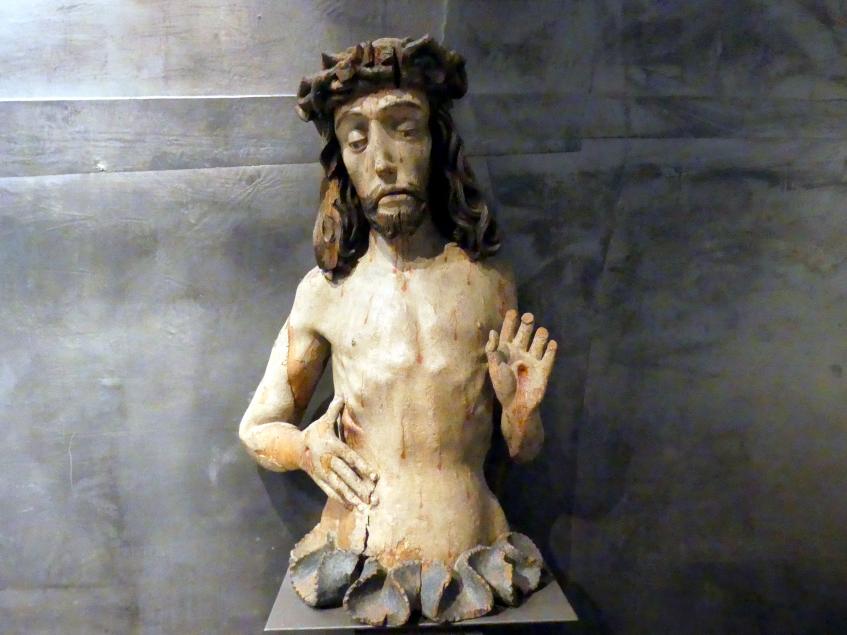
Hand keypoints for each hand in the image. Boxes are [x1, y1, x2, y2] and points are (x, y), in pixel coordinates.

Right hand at [299, 396, 377, 510]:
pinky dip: (342, 499)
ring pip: (339, 487)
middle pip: (345, 476)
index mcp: (332, 446)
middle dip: (359, 487)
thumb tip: (343, 395)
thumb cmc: (314, 433)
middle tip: (373, 498)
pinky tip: (353, 507)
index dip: (362, 467)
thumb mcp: (323, 421)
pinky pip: (330, 491)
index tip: (374, 477)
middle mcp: (328, 461)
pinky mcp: (319, 480)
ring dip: (352, 497)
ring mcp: (323, 473)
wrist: (293, 448)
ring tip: (364, 506)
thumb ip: (334, 410)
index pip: (350, 458)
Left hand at [486, 311, 556, 421]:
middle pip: (525, 333)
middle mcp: (520, 352)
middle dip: (527, 324)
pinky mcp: (544, 368)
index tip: (512, 311)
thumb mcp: (494, 368)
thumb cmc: (503, 386)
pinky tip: (552, 343)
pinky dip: (551, 349)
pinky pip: (549, 356)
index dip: (510, 322)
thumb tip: (492, 332)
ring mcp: (533, 359)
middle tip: (528, 317)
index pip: (508, 332)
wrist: (517, 405)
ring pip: (538, 341)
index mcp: (506, 351)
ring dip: (540, 335)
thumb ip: (493, 350)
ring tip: (541, 332)